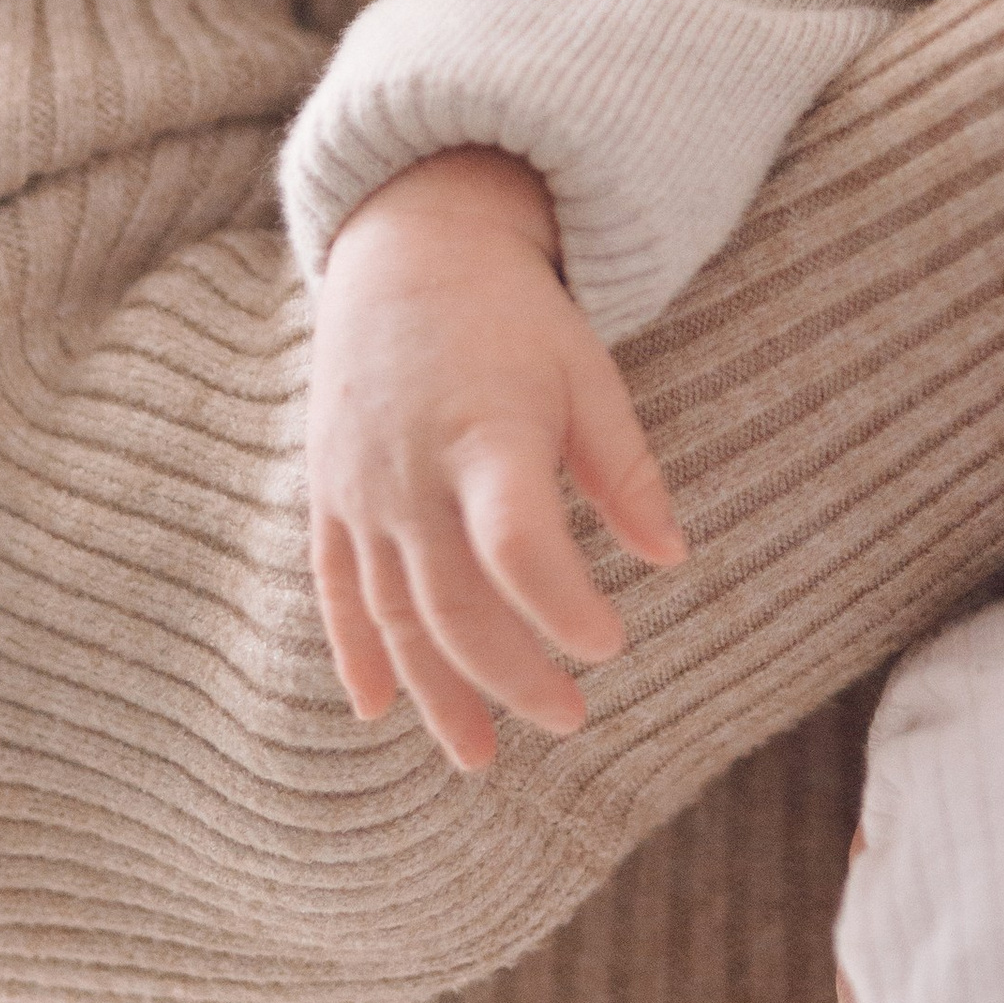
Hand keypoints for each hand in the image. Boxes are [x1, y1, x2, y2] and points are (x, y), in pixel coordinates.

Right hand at [306, 145, 685, 769]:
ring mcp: (361, 486)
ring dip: (437, 690)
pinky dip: (356, 651)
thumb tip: (673, 558)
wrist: (408, 247)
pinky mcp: (330, 491)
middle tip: (570, 720)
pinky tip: (379, 708)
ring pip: (395, 613)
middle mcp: (413, 471)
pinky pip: (337, 587)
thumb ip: (624, 467)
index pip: (518, 546)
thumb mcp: (587, 369)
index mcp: (487, 434)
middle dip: (510, 674)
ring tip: (480, 755)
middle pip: (454, 602)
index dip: (562, 607)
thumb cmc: (515, 312)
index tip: (612, 645)